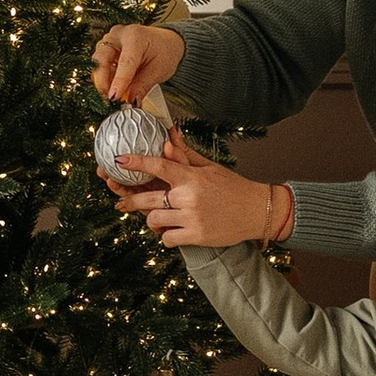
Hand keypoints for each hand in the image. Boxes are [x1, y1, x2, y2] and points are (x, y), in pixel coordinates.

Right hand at [92, 21, 184, 105]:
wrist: (166, 42)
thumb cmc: (165, 51)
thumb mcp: (159, 70)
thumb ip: (143, 86)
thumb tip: (131, 101)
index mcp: (135, 36)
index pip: (125, 62)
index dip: (119, 81)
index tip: (114, 97)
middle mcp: (119, 35)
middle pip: (102, 58)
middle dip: (103, 80)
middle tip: (110, 98)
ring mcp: (110, 40)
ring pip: (97, 61)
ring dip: (102, 80)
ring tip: (113, 95)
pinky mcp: (106, 48)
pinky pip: (100, 64)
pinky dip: (105, 78)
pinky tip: (113, 87)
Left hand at [115, 127, 290, 250]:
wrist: (256, 211)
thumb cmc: (233, 187)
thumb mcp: (210, 167)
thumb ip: (185, 155)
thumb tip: (168, 136)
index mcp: (191, 177)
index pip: (158, 166)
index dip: (136, 162)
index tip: (119, 160)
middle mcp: (189, 197)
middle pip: (147, 199)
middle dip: (129, 201)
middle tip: (121, 202)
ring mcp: (192, 218)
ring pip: (154, 220)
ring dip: (151, 219)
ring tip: (156, 217)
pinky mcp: (197, 236)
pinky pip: (167, 239)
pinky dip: (165, 236)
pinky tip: (171, 231)